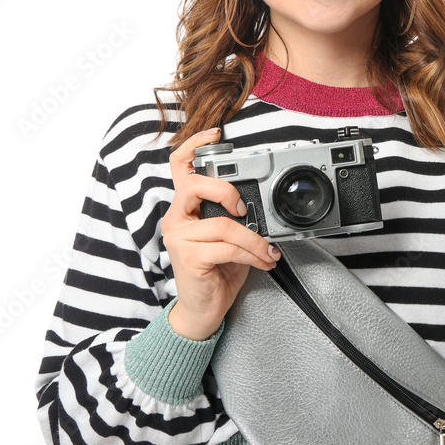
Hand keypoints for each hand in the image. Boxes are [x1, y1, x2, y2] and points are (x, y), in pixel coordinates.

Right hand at [161, 128, 280, 339]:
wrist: (203, 310)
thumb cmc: (217, 271)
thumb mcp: (229, 237)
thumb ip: (235, 217)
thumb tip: (261, 206)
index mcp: (185, 208)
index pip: (180, 167)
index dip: (194, 145)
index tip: (215, 133)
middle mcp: (176, 218)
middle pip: (195, 185)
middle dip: (226, 191)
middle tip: (245, 209)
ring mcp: (179, 237)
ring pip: (223, 224)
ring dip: (254, 240)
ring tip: (267, 252)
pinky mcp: (188, 257)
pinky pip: (227, 247)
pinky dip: (252, 254)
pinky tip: (262, 262)